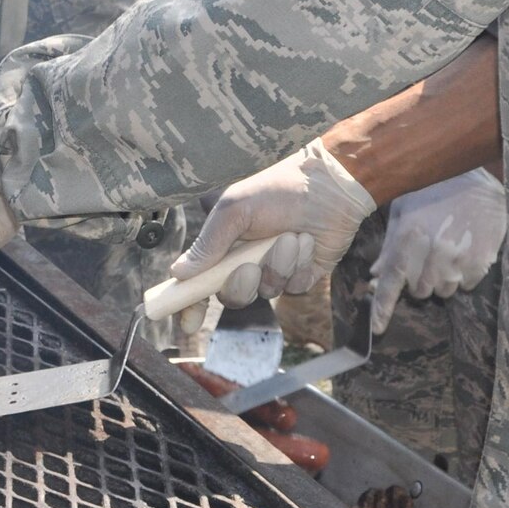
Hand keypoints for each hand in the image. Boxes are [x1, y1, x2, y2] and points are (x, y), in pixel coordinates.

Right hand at [168, 139, 377, 315]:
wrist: (329, 184)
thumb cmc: (278, 188)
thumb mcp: (236, 209)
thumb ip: (208, 243)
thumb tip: (179, 273)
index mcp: (225, 245)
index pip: (201, 283)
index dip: (192, 305)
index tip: (190, 324)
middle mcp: (248, 260)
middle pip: (233, 295)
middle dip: (241, 285)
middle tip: (250, 266)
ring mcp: (277, 269)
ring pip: (268, 291)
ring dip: (279, 266)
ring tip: (291, 236)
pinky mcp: (304, 274)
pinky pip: (296, 287)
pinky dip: (301, 266)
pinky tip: (308, 241)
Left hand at [368, 169, 505, 333]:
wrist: (474, 173)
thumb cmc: (432, 189)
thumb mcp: (403, 209)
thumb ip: (390, 245)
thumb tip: (375, 276)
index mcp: (409, 235)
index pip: (392, 281)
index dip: (382, 308)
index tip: (376, 329)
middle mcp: (433, 250)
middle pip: (420, 291)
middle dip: (419, 281)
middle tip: (425, 258)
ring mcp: (460, 257)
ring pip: (444, 291)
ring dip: (441, 279)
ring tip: (446, 251)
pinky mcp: (483, 259)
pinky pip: (468, 285)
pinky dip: (463, 275)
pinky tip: (464, 251)